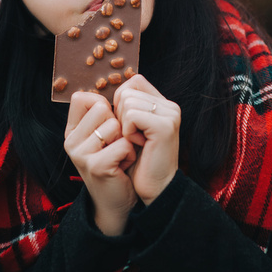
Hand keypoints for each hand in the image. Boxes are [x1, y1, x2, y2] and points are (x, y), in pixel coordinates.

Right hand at [64, 92, 137, 234]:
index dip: (103, 106)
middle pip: (101, 107)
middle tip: (114, 146)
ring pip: (114, 125)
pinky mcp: (95, 166)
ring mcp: (80, 154)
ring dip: (125, 140)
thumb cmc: (115, 162)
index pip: (82, 97)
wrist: (116, 201)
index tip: (108, 125)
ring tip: (118, 156)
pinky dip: (129, 154)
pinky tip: (122, 166)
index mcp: (71, 130)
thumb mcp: (105, 135)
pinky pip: (123, 145)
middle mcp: (70, 141)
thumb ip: (103, 113)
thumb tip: (117, 86)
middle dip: (118, 124)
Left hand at [113, 75, 180, 205]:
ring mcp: (169, 115)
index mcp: (163, 104)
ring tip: (136, 143)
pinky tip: (139, 146)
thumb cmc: (138, 162)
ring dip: (123, 126)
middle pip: (127, 91)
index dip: (120, 102)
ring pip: (127, 102)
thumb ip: (126, 107)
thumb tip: (101, 92)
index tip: (127, 126)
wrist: (153, 189)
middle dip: (120, 116)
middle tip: (133, 138)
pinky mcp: (165, 126)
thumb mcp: (131, 129)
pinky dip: (127, 132)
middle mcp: (169, 106)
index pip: (134, 82)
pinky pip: (131, 116)